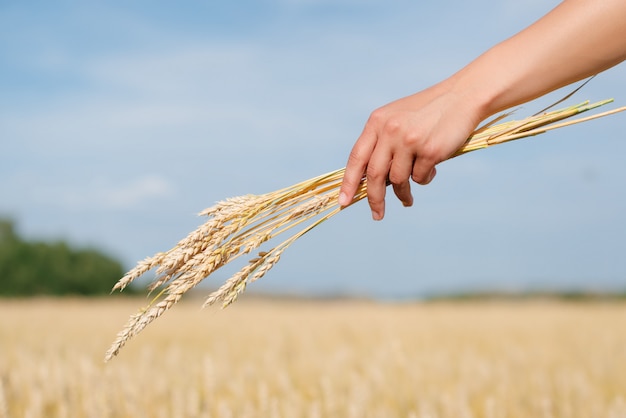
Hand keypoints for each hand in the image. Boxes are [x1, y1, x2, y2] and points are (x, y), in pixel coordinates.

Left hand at [339, 84, 481, 219]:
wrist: (462, 97)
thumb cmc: (428, 111)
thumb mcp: (396, 118)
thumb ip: (381, 143)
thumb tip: (369, 180)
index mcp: (377, 122)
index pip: (356, 158)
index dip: (348, 182)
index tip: (344, 201)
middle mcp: (390, 131)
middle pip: (374, 175)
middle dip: (374, 199)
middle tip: (377, 214)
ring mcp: (409, 141)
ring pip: (398, 180)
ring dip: (403, 193)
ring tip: (408, 198)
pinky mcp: (430, 151)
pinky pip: (420, 178)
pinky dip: (425, 178)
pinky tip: (432, 169)